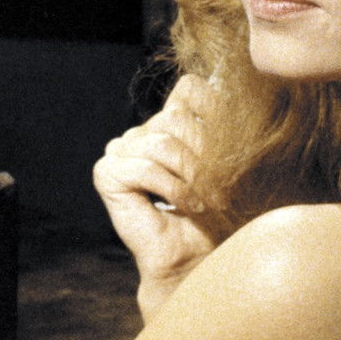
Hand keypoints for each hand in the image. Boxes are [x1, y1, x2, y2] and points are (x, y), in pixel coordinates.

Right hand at [93, 75, 223, 320]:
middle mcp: (145, 130)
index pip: (190, 89)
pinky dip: (172, 189)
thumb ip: (224, 125)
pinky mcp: (108, 173)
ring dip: (191, 177)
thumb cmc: (219, 213)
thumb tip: (229, 84)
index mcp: (173, 123)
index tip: (233, 145)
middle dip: (205, 156)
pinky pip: (144, 167)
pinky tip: (186, 206)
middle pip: (177, 118)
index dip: (214, 108)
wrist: (197, 256)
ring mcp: (123, 149)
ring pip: (163, 143)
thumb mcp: (230, 163)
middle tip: (221, 189)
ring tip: (206, 201)